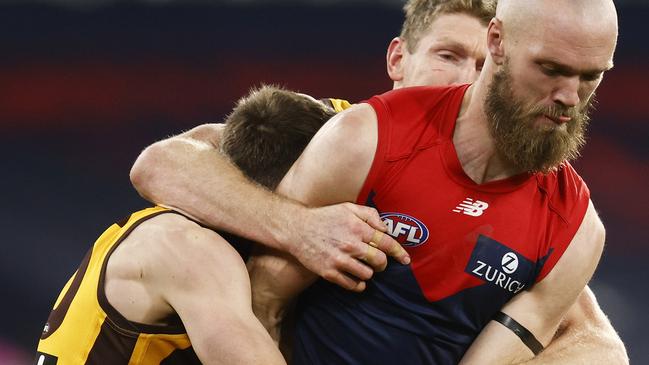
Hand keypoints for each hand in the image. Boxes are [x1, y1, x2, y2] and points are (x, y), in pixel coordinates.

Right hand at [289, 202, 409, 290]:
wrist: (296, 229)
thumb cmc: (324, 217)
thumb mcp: (348, 208)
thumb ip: (370, 214)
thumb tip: (385, 228)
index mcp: (357, 228)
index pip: (387, 243)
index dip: (399, 253)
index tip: (406, 260)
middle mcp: (350, 245)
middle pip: (379, 262)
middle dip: (382, 263)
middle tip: (378, 262)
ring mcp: (339, 260)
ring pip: (367, 275)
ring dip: (369, 273)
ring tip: (363, 267)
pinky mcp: (329, 272)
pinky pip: (352, 285)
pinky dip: (358, 284)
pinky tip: (357, 279)